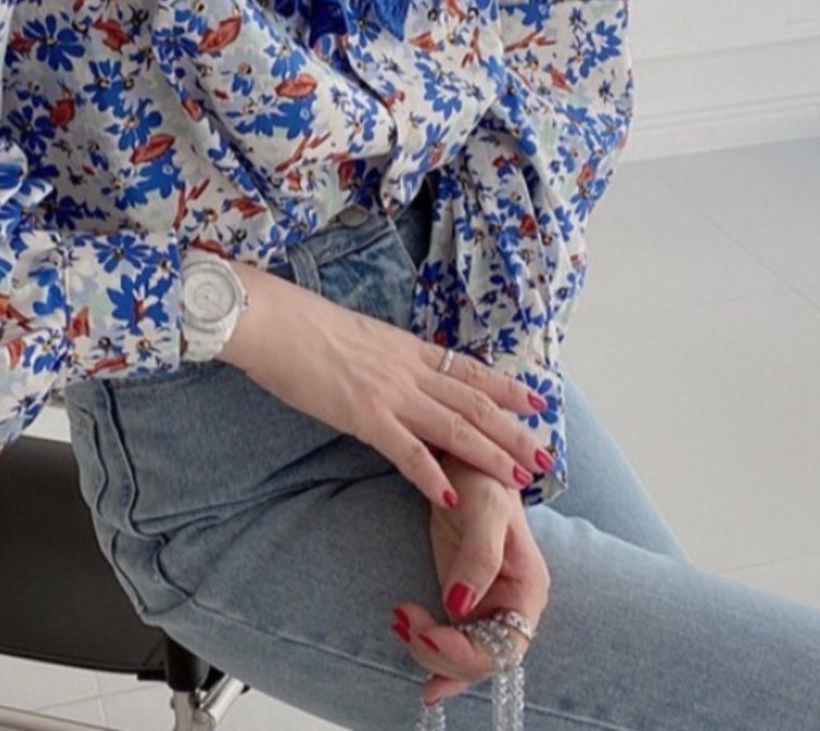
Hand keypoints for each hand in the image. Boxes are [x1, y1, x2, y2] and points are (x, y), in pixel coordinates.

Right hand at [218, 260, 552, 509]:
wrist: (274, 321)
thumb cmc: (302, 324)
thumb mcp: (355, 333)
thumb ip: (381, 354)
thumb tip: (389, 365)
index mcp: (405, 346)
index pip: (468, 368)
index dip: (504, 386)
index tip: (535, 400)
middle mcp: (407, 369)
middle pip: (474, 401)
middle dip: (513, 430)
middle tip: (546, 454)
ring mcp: (390, 393)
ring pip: (455, 426)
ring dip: (491, 455)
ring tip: (521, 479)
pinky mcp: (365, 416)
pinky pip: (409, 451)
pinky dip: (434, 475)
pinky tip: (454, 498)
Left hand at [393, 457, 550, 706]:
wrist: (463, 460)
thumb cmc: (484, 478)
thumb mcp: (485, 509)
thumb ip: (479, 556)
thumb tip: (459, 607)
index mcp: (527, 589)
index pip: (505, 646)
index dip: (468, 653)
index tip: (429, 636)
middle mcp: (510, 605)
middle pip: (484, 659)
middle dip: (444, 656)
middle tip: (406, 627)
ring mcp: (485, 604)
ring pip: (464, 655)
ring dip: (431, 653)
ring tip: (399, 621)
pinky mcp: (461, 597)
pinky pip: (450, 638)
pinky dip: (430, 649)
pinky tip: (411, 648)